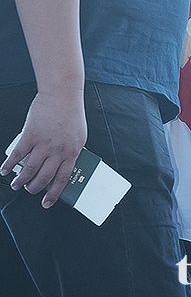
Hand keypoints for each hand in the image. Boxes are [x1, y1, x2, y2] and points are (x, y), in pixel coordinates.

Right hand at [1, 90, 86, 207]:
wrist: (62, 94)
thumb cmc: (71, 112)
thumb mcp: (79, 135)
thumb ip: (71, 151)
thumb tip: (63, 166)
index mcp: (72, 152)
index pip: (63, 179)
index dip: (53, 193)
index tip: (46, 202)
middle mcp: (58, 151)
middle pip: (44, 177)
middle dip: (34, 188)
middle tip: (29, 190)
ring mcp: (43, 144)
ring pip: (30, 170)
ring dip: (21, 180)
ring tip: (16, 184)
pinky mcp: (30, 135)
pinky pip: (17, 155)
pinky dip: (9, 165)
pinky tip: (4, 170)